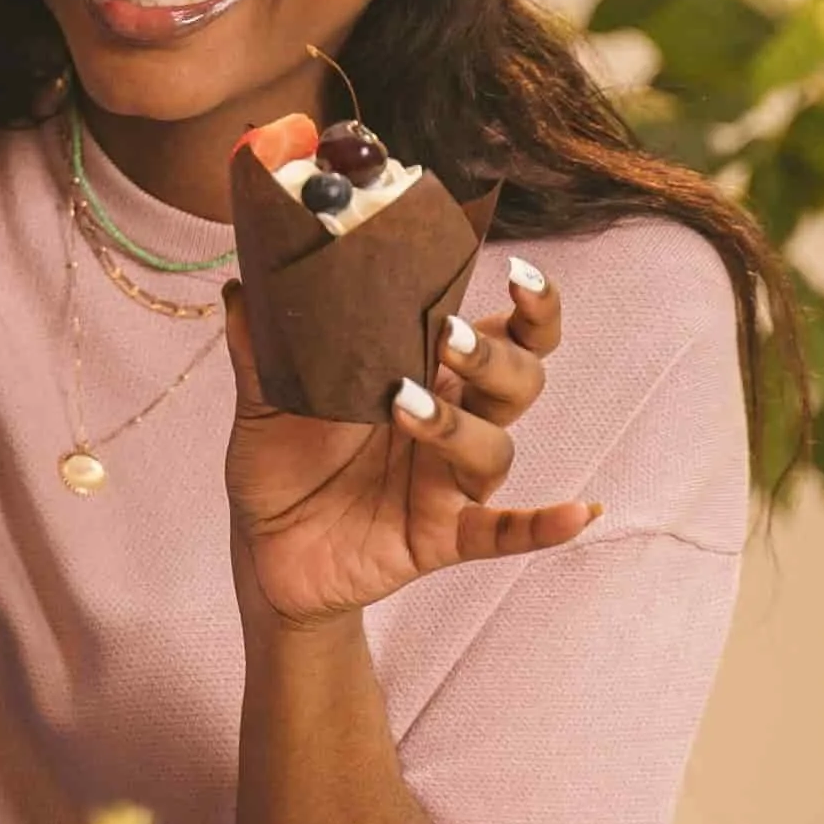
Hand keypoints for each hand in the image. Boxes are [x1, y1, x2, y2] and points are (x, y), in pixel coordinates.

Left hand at [224, 258, 597, 627]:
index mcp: (423, 375)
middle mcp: (451, 422)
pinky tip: (583, 511)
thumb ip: (259, 349)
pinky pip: (505, 532)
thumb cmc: (280, 463)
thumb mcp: (263, 403)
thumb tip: (241, 286)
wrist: (261, 552)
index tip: (518, 272)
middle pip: (514, 379)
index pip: (498, 330)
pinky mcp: (441, 536)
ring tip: (406, 406)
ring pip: (495, 447)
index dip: (528, 304)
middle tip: (446, 337)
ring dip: (461, 427)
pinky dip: (544, 524)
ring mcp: (448, 482)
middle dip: (492, 355)